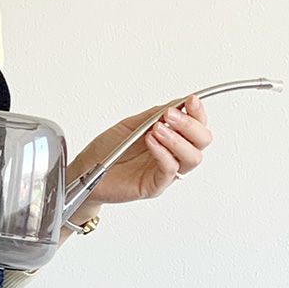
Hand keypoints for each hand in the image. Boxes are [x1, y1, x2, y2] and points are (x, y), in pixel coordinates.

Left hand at [69, 92, 212, 204]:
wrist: (86, 171)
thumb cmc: (107, 150)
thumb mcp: (130, 125)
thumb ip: (154, 115)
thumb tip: (177, 103)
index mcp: (170, 137)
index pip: (197, 125)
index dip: (198, 112)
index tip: (191, 100)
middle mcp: (172, 154)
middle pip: (202, 141)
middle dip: (190, 125)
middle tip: (169, 116)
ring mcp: (165, 172)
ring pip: (192, 157)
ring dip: (177, 139)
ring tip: (157, 129)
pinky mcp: (155, 186)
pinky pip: (170, 170)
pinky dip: (163, 153)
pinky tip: (151, 141)